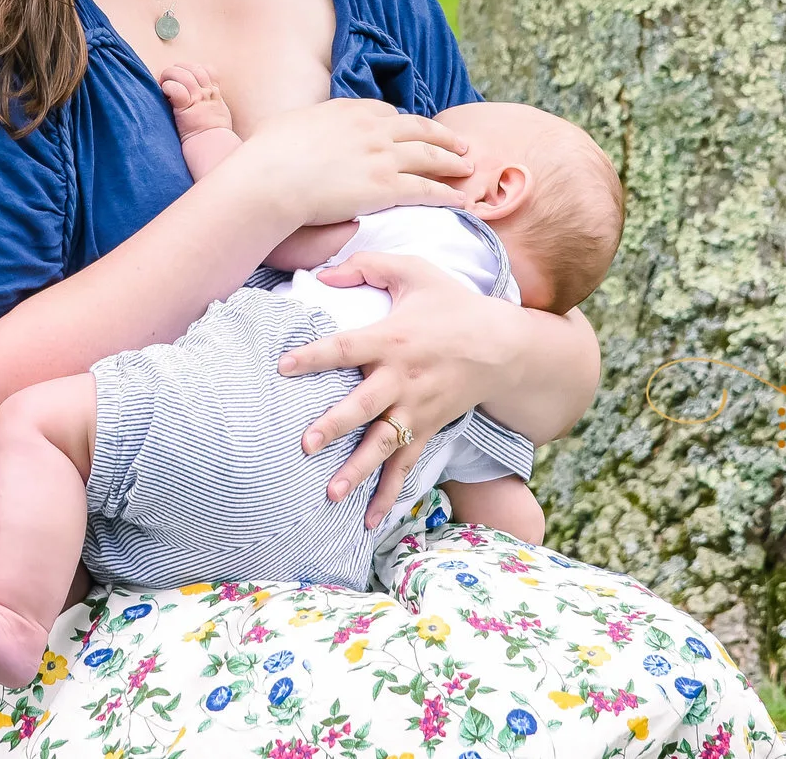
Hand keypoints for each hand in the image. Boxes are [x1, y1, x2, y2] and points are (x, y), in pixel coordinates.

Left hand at [159, 61, 234, 140]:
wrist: (212, 148)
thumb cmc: (213, 136)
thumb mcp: (219, 114)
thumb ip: (210, 103)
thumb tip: (199, 100)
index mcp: (215, 93)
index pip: (207, 69)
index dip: (193, 69)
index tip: (184, 77)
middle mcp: (207, 92)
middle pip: (193, 67)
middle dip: (178, 69)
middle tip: (168, 78)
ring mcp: (198, 98)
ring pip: (183, 73)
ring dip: (170, 75)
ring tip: (163, 84)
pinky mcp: (186, 106)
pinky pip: (175, 88)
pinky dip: (167, 87)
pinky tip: (165, 94)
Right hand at [217, 97, 472, 228]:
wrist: (270, 179)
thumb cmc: (268, 155)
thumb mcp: (290, 124)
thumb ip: (308, 125)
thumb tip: (304, 131)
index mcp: (349, 109)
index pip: (387, 113)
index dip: (404, 124)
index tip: (413, 132)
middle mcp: (372, 128)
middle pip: (419, 129)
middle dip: (443, 136)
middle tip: (460, 144)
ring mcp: (382, 156)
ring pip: (430, 156)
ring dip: (452, 162)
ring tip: (468, 167)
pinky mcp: (386, 186)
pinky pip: (426, 189)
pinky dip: (447, 194)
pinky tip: (461, 199)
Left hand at [275, 251, 518, 527]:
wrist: (503, 346)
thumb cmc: (452, 305)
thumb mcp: (414, 272)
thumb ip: (367, 265)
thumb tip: (322, 273)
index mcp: (392, 339)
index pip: (345, 348)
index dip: (314, 356)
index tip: (283, 366)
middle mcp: (401, 378)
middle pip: (363, 405)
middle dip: (334, 425)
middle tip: (305, 443)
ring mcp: (416, 409)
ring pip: (383, 445)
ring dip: (357, 470)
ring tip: (331, 494)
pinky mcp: (427, 429)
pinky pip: (406, 466)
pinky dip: (388, 494)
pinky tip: (367, 520)